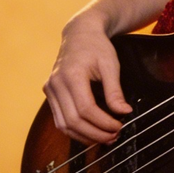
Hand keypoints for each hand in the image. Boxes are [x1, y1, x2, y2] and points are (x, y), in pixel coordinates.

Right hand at [44, 8, 133, 143]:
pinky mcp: (50, 94)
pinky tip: (91, 133)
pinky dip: (75, 131)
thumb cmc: (96, 46)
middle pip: (73, 120)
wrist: (79, 34)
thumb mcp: (110, 65)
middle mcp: (56, 84)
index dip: (103, 122)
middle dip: (95, 133)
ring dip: (84, 136)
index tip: (119, 126)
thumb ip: (115, 90)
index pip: (85, 109)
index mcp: (71, 75)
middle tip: (114, 136)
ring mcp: (50, 90)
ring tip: (105, 138)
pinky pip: (60, 120)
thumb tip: (124, 111)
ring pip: (63, 124)